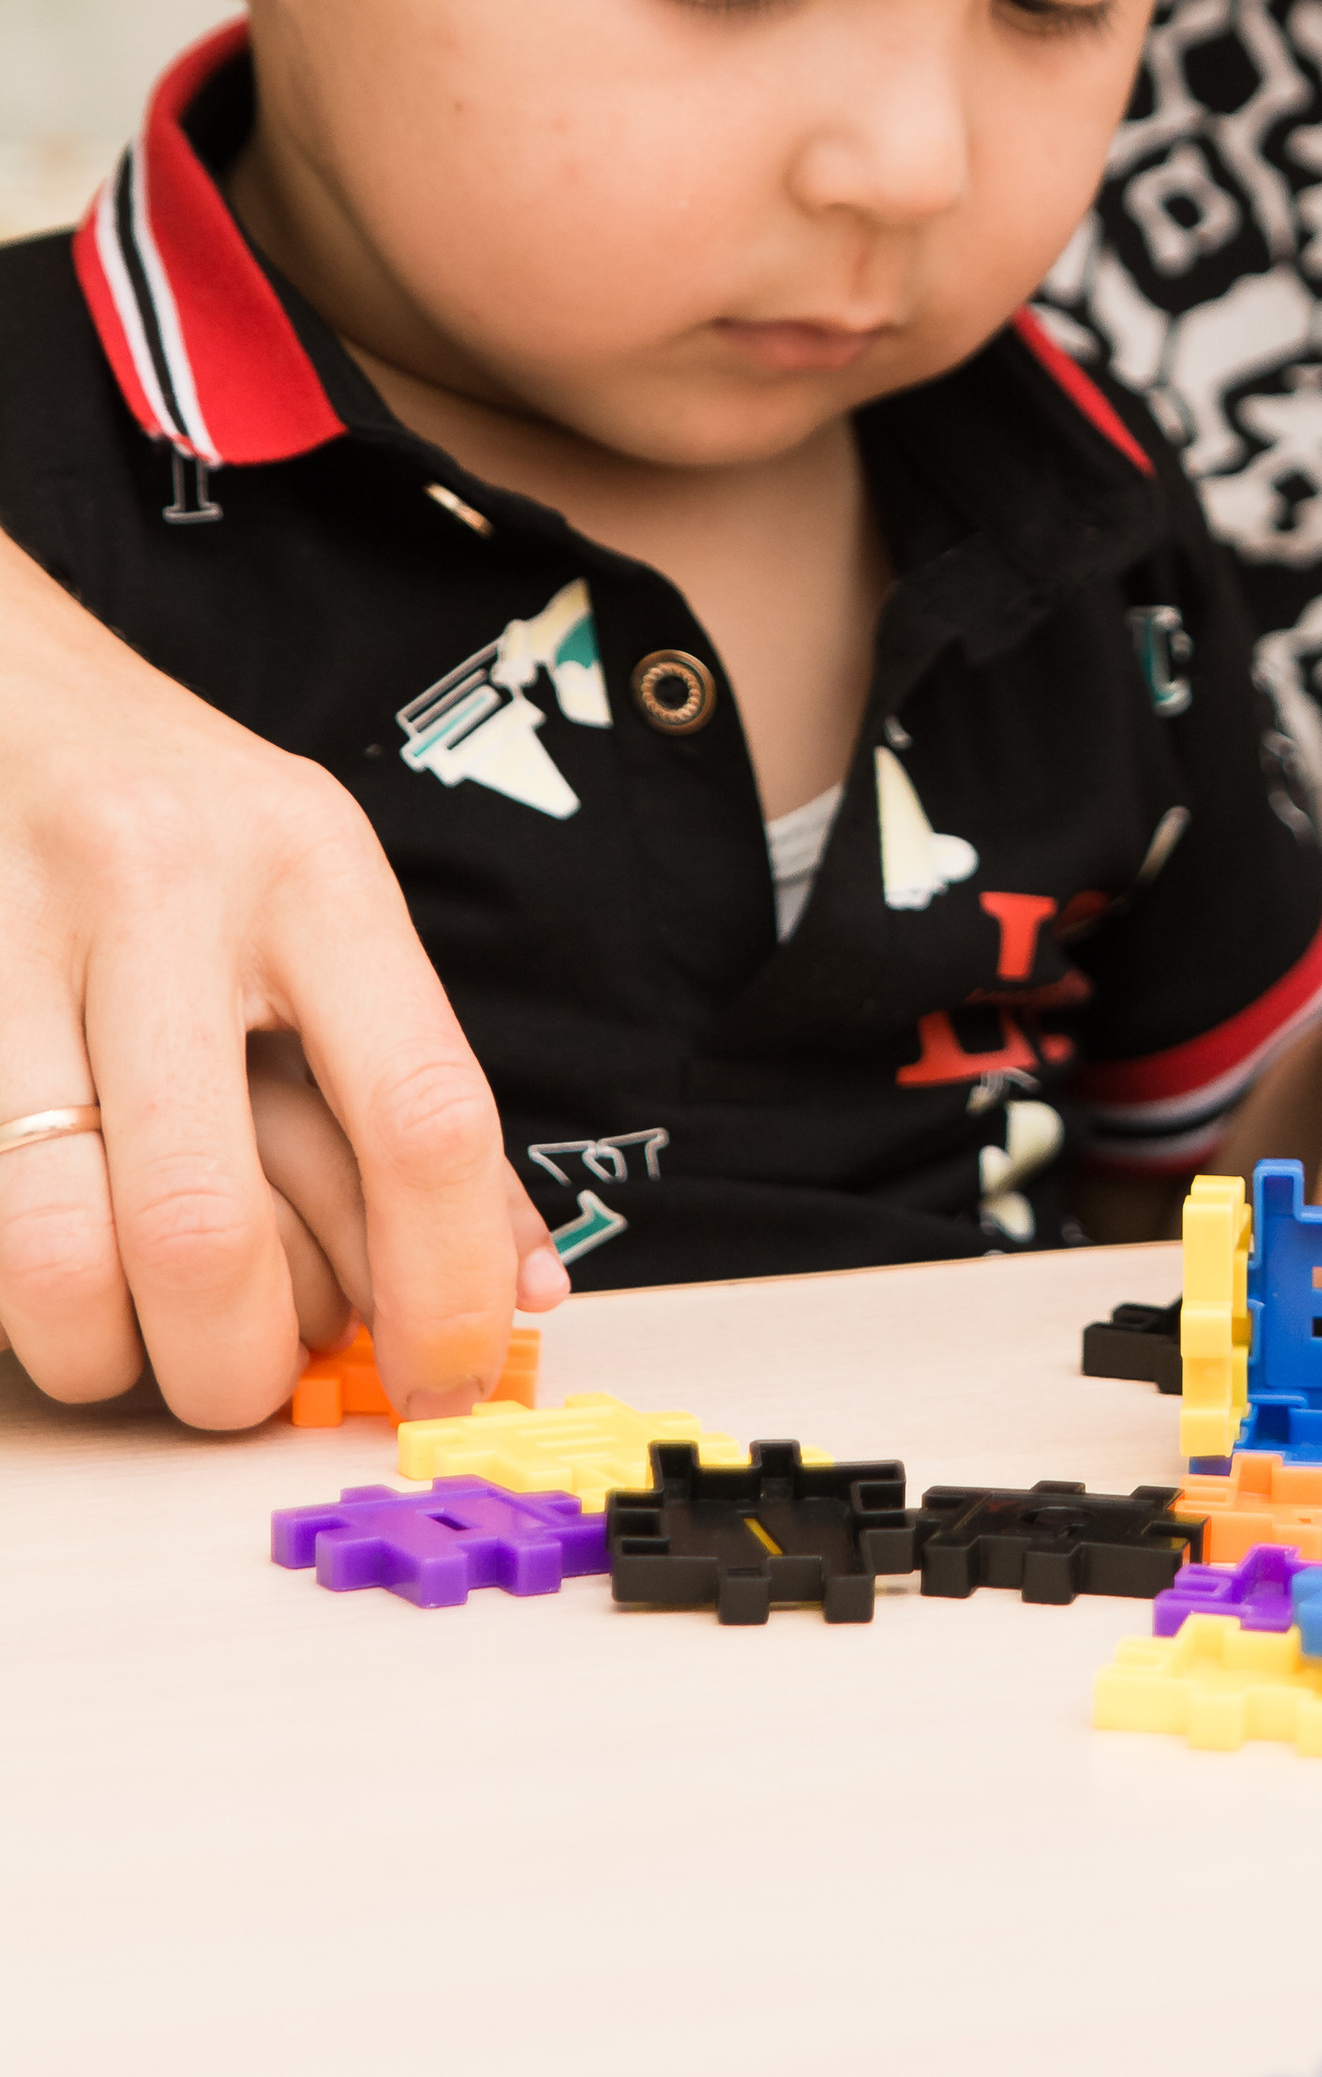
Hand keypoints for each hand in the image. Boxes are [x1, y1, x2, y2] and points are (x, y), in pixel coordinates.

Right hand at [0, 535, 528, 1426]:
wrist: (14, 695)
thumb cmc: (193, 828)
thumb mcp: (331, 910)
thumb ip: (411, 1098)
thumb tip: (515, 1288)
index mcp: (316, 873)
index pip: (417, 1113)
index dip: (446, 1284)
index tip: (449, 1376)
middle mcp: (172, 897)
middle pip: (207, 1225)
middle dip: (239, 1366)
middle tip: (256, 1381)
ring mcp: (22, 946)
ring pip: (57, 1252)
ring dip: (115, 1355)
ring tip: (149, 1341)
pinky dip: (39, 1297)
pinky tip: (73, 1270)